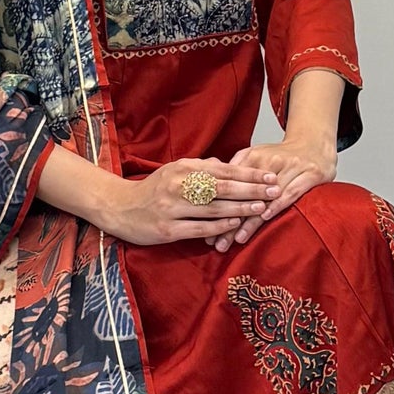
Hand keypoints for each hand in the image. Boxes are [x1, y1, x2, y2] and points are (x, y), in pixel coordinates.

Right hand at [106, 157, 277, 247]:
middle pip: (221, 187)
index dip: (249, 174)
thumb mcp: (175, 171)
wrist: (119, 208)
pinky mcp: (167, 229)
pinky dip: (218, 226)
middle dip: (251, 189)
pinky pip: (198, 227)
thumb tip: (228, 165)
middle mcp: (178, 185)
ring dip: (239, 208)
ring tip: (261, 208)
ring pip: (212, 208)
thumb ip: (201, 168)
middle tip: (274, 191)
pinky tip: (234, 223)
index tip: (270, 176)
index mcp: (183, 169)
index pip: (223, 170)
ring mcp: (172, 208)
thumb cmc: (153, 190)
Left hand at [211, 136, 334, 250]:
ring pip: (266, 197)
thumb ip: (235, 172)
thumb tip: (208, 188)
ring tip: (238, 239)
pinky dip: (277, 206)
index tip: (206, 230)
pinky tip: (265, 219)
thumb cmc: (281, 157)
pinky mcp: (310, 174)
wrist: (315, 143)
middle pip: (246, 194)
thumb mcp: (256, 156)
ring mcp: (292, 166)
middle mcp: (271, 159)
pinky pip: (291, 192)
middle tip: (219, 242)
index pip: (231, 184)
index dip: (218, 207)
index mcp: (253, 155)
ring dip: (251, 220)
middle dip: (231, 220)